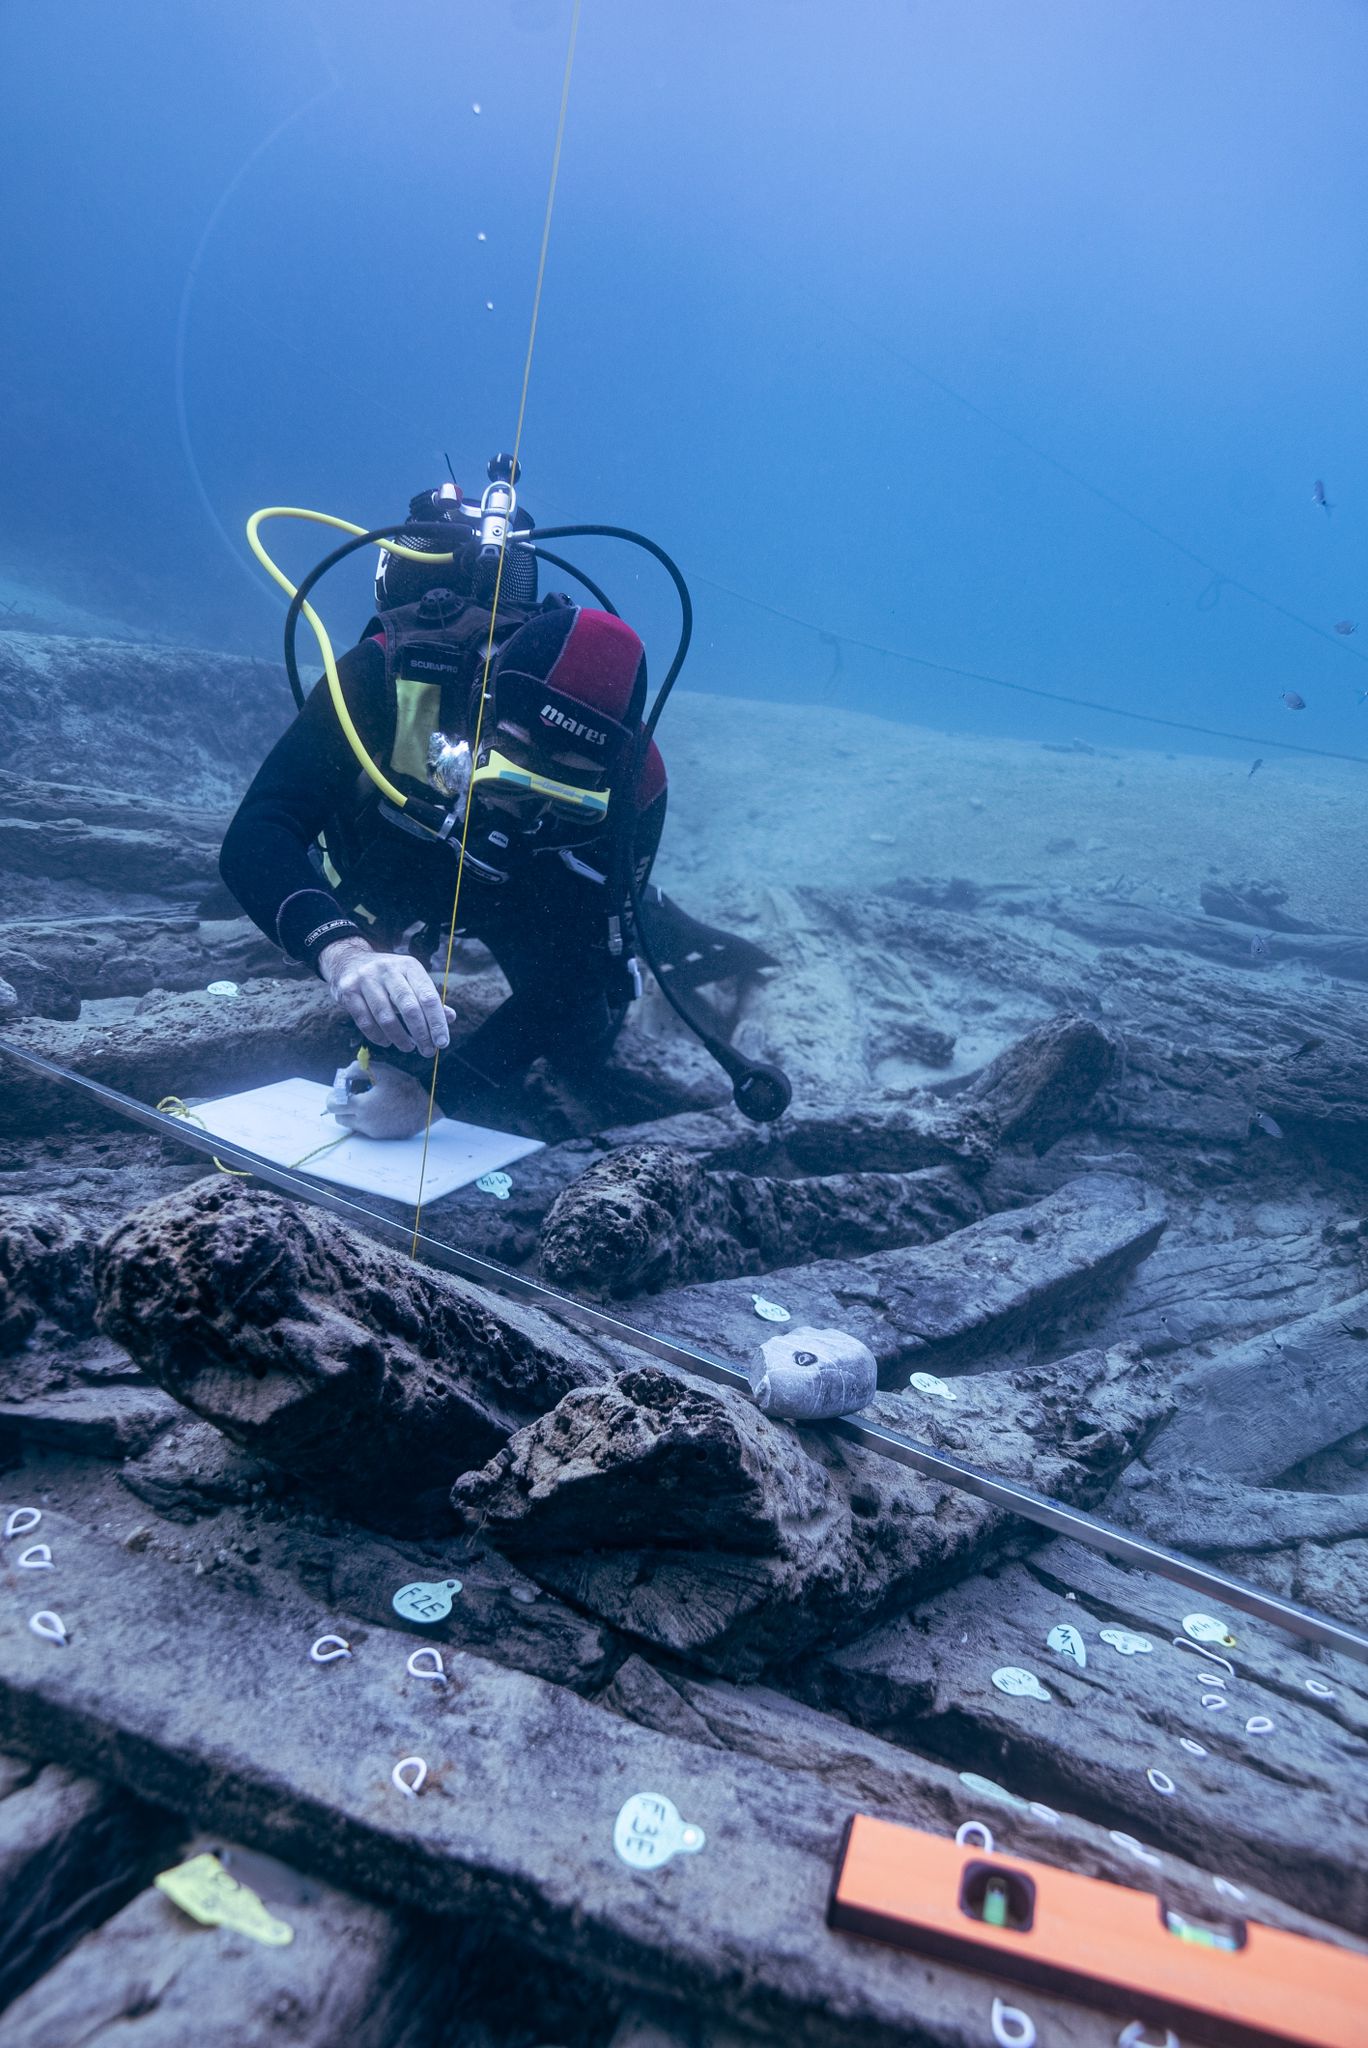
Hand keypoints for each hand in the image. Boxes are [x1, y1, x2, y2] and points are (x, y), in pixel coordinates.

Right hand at [319, 940, 453, 1056]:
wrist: (349, 960)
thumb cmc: (387, 976)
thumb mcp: (410, 979)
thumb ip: (428, 998)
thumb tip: (451, 1017)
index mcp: (409, 966)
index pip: (428, 997)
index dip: (437, 1022)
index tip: (442, 1042)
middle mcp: (388, 969)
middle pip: (409, 1007)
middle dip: (421, 1034)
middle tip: (428, 1051)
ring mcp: (366, 979)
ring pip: (386, 1017)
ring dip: (400, 1038)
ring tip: (408, 1047)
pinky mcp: (348, 991)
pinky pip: (365, 1021)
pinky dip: (378, 1036)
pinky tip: (387, 1042)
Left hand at [326, 1059, 431, 1139]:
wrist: (429, 1105)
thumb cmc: (406, 1087)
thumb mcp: (381, 1071)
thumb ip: (357, 1069)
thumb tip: (343, 1074)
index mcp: (361, 1106)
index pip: (333, 1105)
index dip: (334, 1096)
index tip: (342, 1088)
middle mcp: (364, 1123)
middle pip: (339, 1118)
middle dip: (341, 1106)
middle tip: (351, 1095)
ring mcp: (373, 1131)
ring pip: (352, 1125)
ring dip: (352, 1114)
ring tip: (367, 1101)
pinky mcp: (382, 1136)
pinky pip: (366, 1129)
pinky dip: (366, 1119)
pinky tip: (379, 1108)